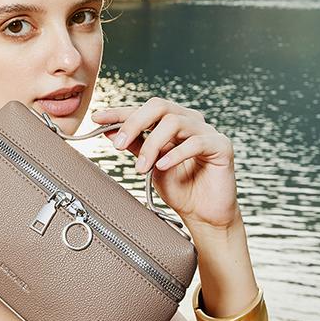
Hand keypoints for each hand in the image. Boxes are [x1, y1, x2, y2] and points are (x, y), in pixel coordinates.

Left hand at [91, 97, 240, 232]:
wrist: (203, 214)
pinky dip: (175, 153)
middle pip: (159, 106)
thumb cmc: (181, 187)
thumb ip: (135, 146)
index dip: (119, 113)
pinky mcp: (221, 146)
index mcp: (171, 122)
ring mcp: (206, 131)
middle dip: (134, 123)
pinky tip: (162, 165)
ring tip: (141, 167)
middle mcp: (189, 121)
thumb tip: (110, 131)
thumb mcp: (149, 164)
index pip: (143, 110)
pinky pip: (196, 142)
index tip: (97, 118)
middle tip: (118, 145)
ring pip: (174, 122)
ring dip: (152, 144)